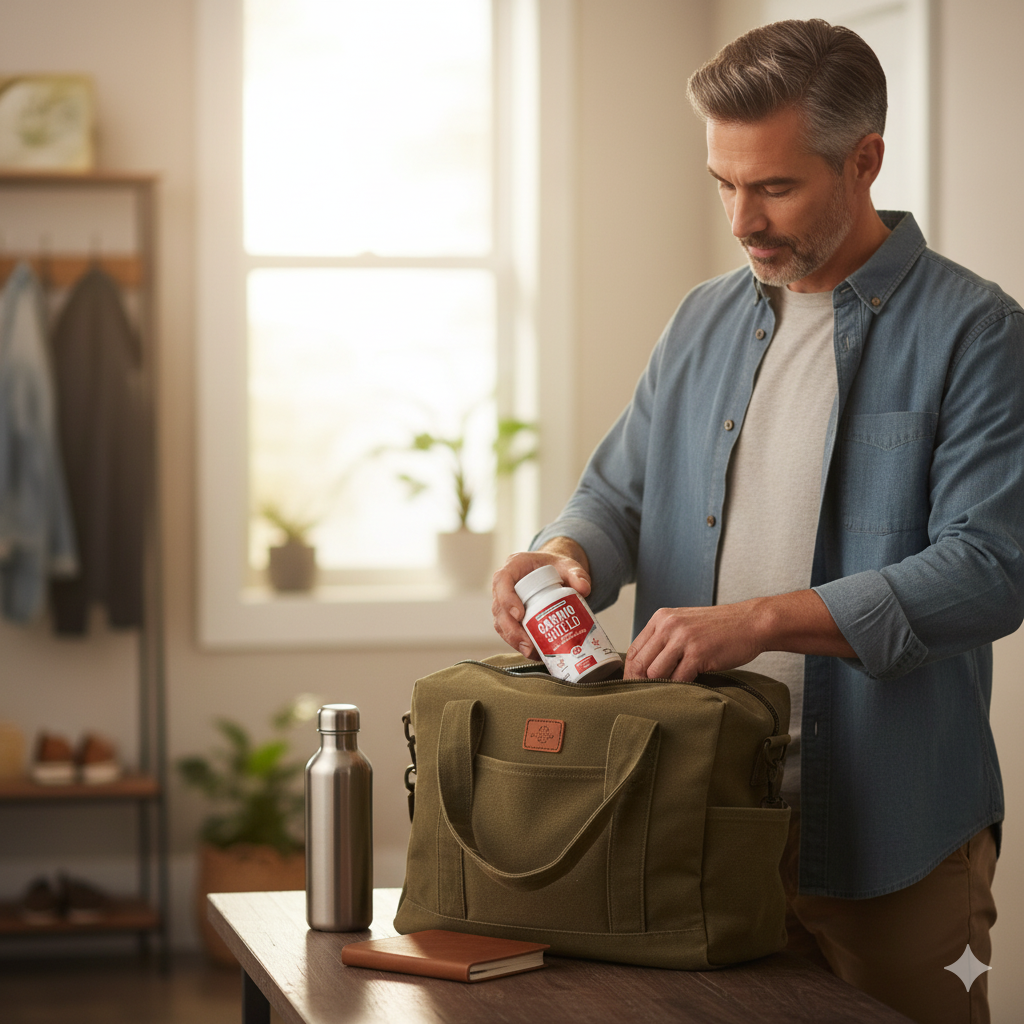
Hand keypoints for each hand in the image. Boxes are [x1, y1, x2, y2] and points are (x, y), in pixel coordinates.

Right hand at [492, 540, 591, 658]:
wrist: (555, 573)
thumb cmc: (556, 567)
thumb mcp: (568, 566)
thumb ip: (577, 573)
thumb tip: (584, 588)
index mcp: (514, 566)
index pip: (502, 581)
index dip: (507, 599)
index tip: (520, 615)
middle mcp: (504, 585)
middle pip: (499, 608)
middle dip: (511, 629)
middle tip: (527, 644)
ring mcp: (505, 602)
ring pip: (500, 623)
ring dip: (513, 640)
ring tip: (531, 652)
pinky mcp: (510, 616)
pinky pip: (508, 631)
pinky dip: (519, 643)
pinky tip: (534, 652)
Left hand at [625, 601, 768, 680]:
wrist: (751, 622)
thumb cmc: (719, 628)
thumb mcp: (685, 624)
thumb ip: (664, 640)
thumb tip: (644, 667)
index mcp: (661, 618)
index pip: (633, 650)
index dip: (630, 672)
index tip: (634, 686)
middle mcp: (668, 626)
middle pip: (640, 663)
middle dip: (640, 683)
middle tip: (647, 696)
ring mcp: (683, 639)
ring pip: (655, 673)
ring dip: (661, 687)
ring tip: (669, 693)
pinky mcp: (698, 653)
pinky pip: (678, 679)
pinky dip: (679, 688)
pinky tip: (685, 690)